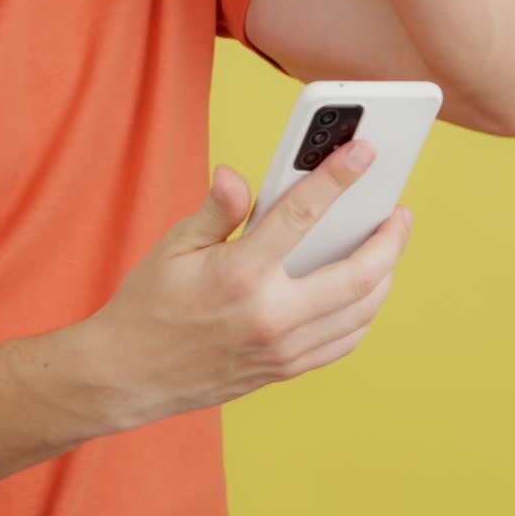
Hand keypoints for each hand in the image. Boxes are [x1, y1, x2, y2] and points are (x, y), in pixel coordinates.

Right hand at [85, 141, 410, 430]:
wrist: (128, 375)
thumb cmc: (149, 303)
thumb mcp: (174, 245)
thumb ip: (216, 209)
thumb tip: (236, 175)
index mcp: (240, 274)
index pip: (302, 215)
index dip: (338, 177)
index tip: (364, 151)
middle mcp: (270, 315)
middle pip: (356, 274)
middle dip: (389, 239)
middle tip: (399, 212)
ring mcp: (282, 349)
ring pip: (360, 312)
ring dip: (384, 275)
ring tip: (388, 246)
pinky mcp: (285, 370)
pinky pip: (344, 341)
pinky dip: (364, 312)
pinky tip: (364, 289)